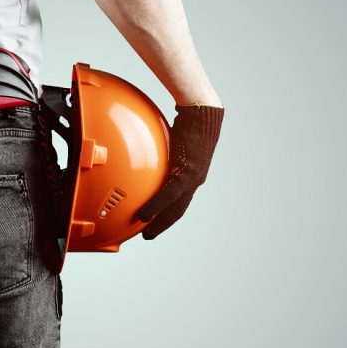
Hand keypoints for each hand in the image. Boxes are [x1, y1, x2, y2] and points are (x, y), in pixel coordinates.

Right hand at [138, 103, 224, 238]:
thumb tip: (144, 147)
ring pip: (175, 207)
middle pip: (178, 210)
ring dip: (160, 222)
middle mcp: (195, 179)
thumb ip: (162, 151)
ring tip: (146, 232)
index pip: (180, 200)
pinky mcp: (188, 172)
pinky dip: (156, 206)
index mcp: (192, 174)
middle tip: (148, 235)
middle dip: (163, 225)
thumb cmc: (188, 122)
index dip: (168, 214)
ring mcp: (193, 177)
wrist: (201, 112)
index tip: (155, 222)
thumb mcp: (173, 140)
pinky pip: (169, 194)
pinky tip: (144, 214)